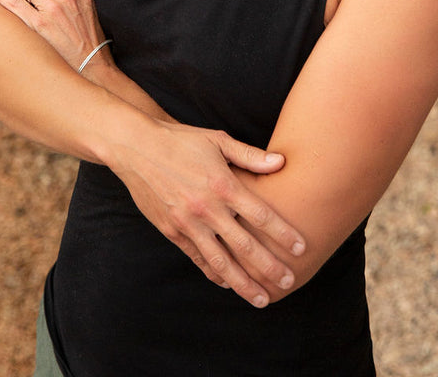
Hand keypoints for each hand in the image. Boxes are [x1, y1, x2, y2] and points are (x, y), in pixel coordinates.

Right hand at [111, 118, 305, 307]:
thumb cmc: (181, 140)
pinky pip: (197, 258)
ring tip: (261, 298)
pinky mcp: (171, 231)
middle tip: (288, 280)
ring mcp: (187, 222)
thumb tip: (281, 162)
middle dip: (269, 266)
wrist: (136, 147)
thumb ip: (250, 155)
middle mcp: (206, 207)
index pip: (259, 214)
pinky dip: (213, 273)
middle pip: (244, 245)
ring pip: (220, 261)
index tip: (301, 247)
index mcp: (222, 183)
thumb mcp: (217, 140)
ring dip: (243, 283)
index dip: (282, 232)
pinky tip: (227, 283)